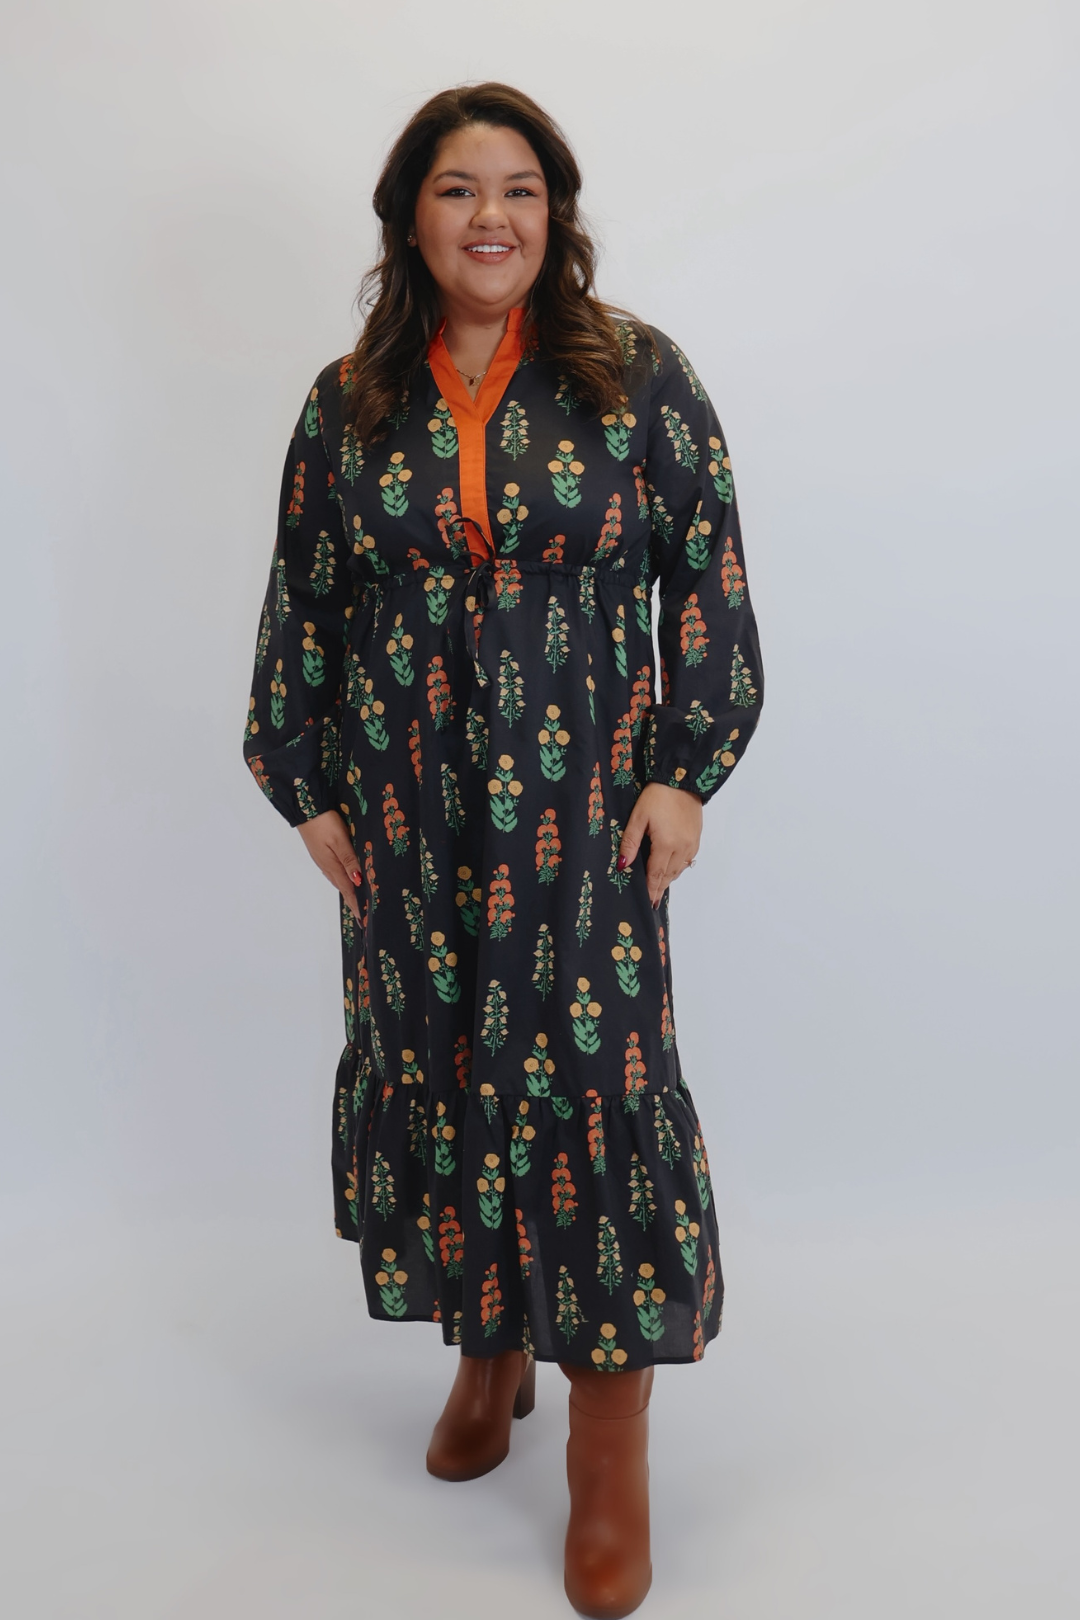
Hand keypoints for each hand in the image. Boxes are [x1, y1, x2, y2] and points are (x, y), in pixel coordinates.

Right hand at [296, 809, 361, 919]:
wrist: (305, 809)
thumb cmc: (324, 822)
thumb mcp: (340, 840)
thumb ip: (349, 860)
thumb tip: (358, 881)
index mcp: (332, 865)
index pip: (348, 889)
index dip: (356, 904)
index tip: (363, 919)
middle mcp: (326, 866)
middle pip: (343, 888)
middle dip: (353, 901)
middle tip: (362, 915)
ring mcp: (322, 860)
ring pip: (337, 880)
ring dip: (347, 891)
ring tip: (355, 901)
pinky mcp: (320, 853)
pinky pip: (333, 871)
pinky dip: (341, 880)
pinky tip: (344, 878)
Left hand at [618, 782, 701, 908]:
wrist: (682, 779)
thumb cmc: (658, 796)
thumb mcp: (638, 817)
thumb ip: (630, 842)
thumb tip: (623, 865)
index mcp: (666, 844)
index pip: (656, 874)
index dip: (651, 890)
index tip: (648, 903)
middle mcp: (681, 848)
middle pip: (669, 875)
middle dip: (659, 888)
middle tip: (653, 900)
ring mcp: (691, 843)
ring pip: (679, 869)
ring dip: (669, 878)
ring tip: (659, 887)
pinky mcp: (696, 837)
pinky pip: (687, 860)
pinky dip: (678, 868)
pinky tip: (672, 869)